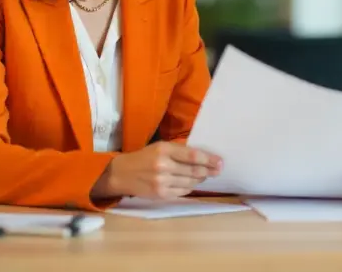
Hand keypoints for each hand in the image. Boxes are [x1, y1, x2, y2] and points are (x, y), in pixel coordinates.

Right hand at [91, 142, 221, 199]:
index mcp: (164, 150)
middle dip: (209, 171)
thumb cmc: (143, 157)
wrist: (121, 174)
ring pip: (190, 183)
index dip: (209, 159)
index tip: (220, 161)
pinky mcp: (161, 195)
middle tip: (218, 170)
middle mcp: (163, 166)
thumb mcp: (159, 147)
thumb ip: (178, 150)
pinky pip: (182, 192)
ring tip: (205, 176)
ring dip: (200, 180)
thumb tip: (202, 156)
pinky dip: (190, 188)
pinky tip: (192, 184)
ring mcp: (162, 182)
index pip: (193, 156)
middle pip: (194, 171)